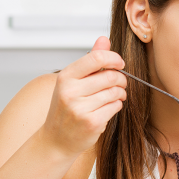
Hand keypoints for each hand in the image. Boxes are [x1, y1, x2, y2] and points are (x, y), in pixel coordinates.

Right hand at [41, 36, 126, 155]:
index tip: (120, 63)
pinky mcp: (92, 122)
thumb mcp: (73, 82)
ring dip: (120, 93)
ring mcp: (81, 108)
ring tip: (115, 96)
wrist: (56, 139)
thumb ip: (91, 60)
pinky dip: (117, 105)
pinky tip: (109, 108)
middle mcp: (71, 91)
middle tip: (120, 83)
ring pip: (115, 92)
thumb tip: (104, 39)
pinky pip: (115, 106)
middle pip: (110, 76)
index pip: (96, 58)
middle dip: (121, 79)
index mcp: (66, 77)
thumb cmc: (66, 109)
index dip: (114, 58)